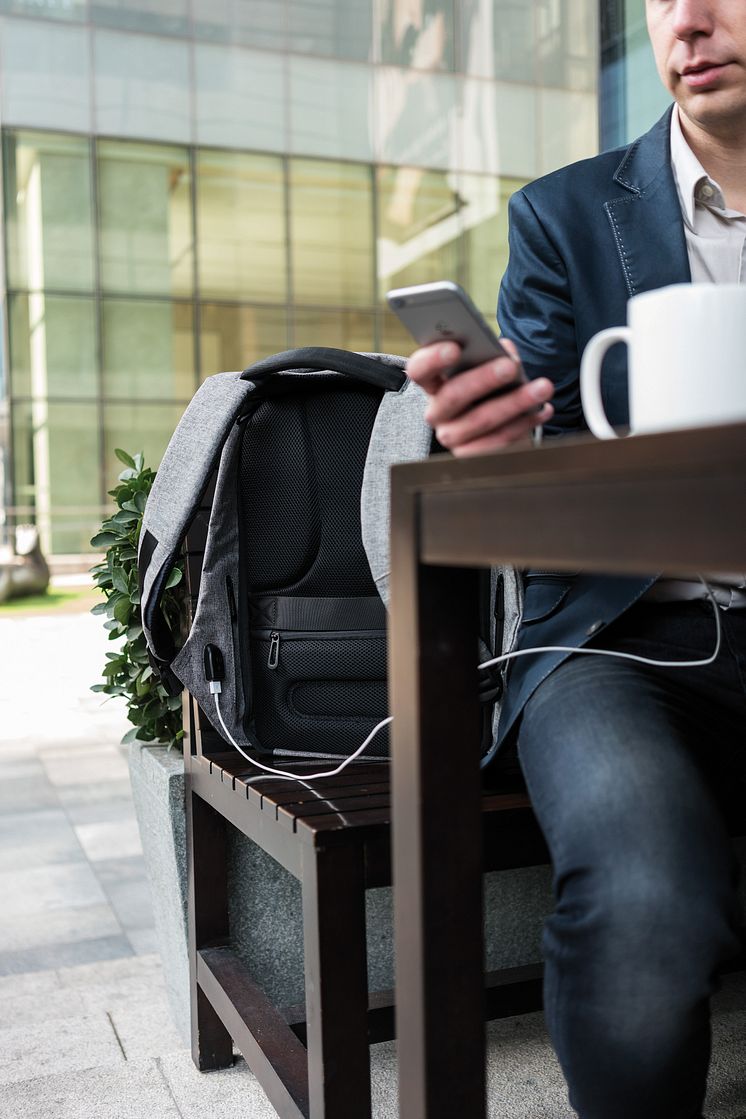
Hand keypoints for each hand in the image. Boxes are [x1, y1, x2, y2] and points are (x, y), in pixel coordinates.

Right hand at [406, 339, 553, 456]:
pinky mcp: (471, 456)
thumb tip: (505, 350)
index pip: (420, 370)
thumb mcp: (489, 370)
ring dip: (516, 402)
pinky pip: (498, 441)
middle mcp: (437, 412)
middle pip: (453, 395)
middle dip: (484, 379)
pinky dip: (524, 423)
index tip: (455, 348)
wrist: (501, 428)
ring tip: (542, 388)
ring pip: (482, 419)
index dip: (432, 359)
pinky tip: (542, 410)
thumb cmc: (492, 391)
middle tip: (511, 366)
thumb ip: (493, 355)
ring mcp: (452, 436)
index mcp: (434, 383)